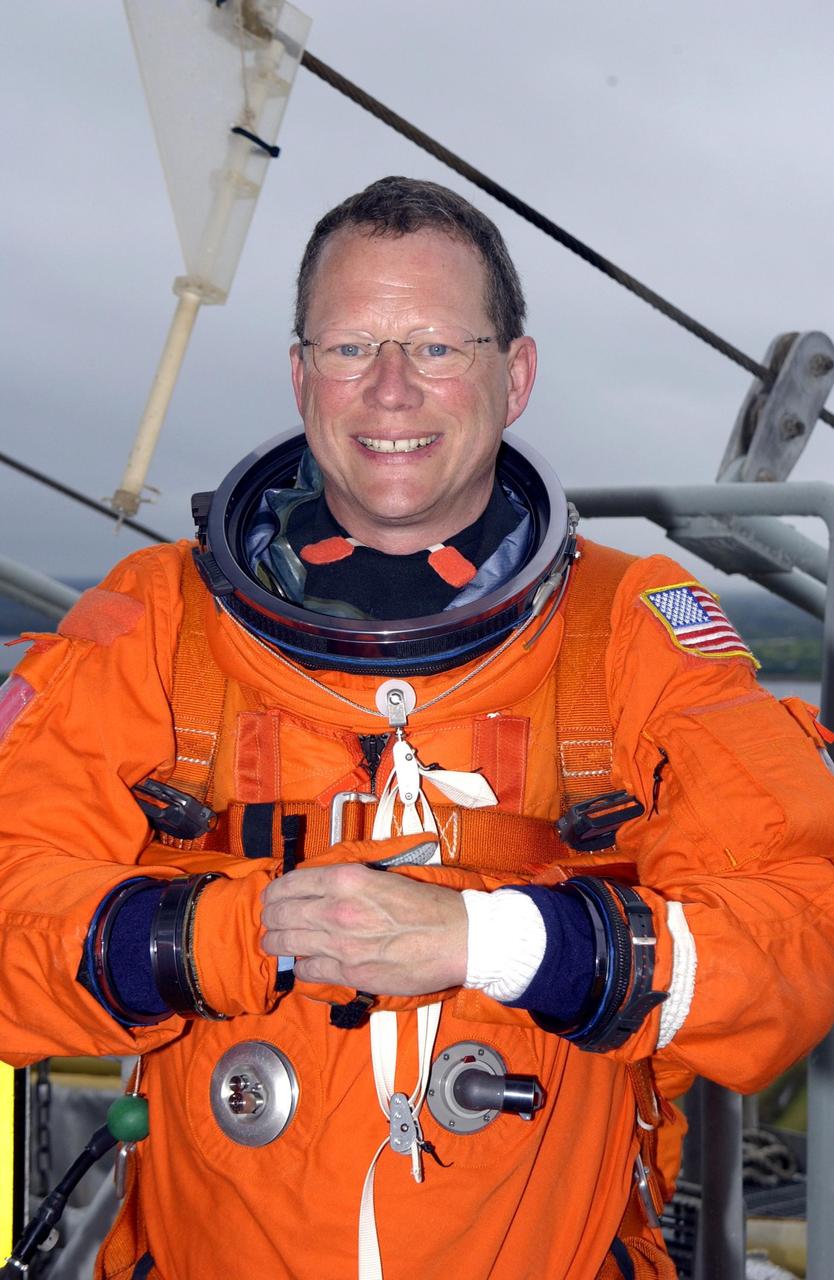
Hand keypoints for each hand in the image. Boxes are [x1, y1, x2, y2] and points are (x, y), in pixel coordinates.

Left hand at [261, 864, 467, 994]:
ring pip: (287, 943)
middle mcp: (336, 909)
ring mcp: (340, 944)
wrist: (456, 938)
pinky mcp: (349, 972)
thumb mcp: (382, 876)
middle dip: (271, 917)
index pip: (290, 882)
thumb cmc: (427, 905)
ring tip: (276, 943)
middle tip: (271, 920)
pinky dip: (302, 967)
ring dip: (277, 943)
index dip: (275, 891)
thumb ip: (348, 881)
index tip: (272, 897)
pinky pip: (308, 970)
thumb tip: (321, 888)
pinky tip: (305, 963)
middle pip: (280, 913)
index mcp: (345, 879)